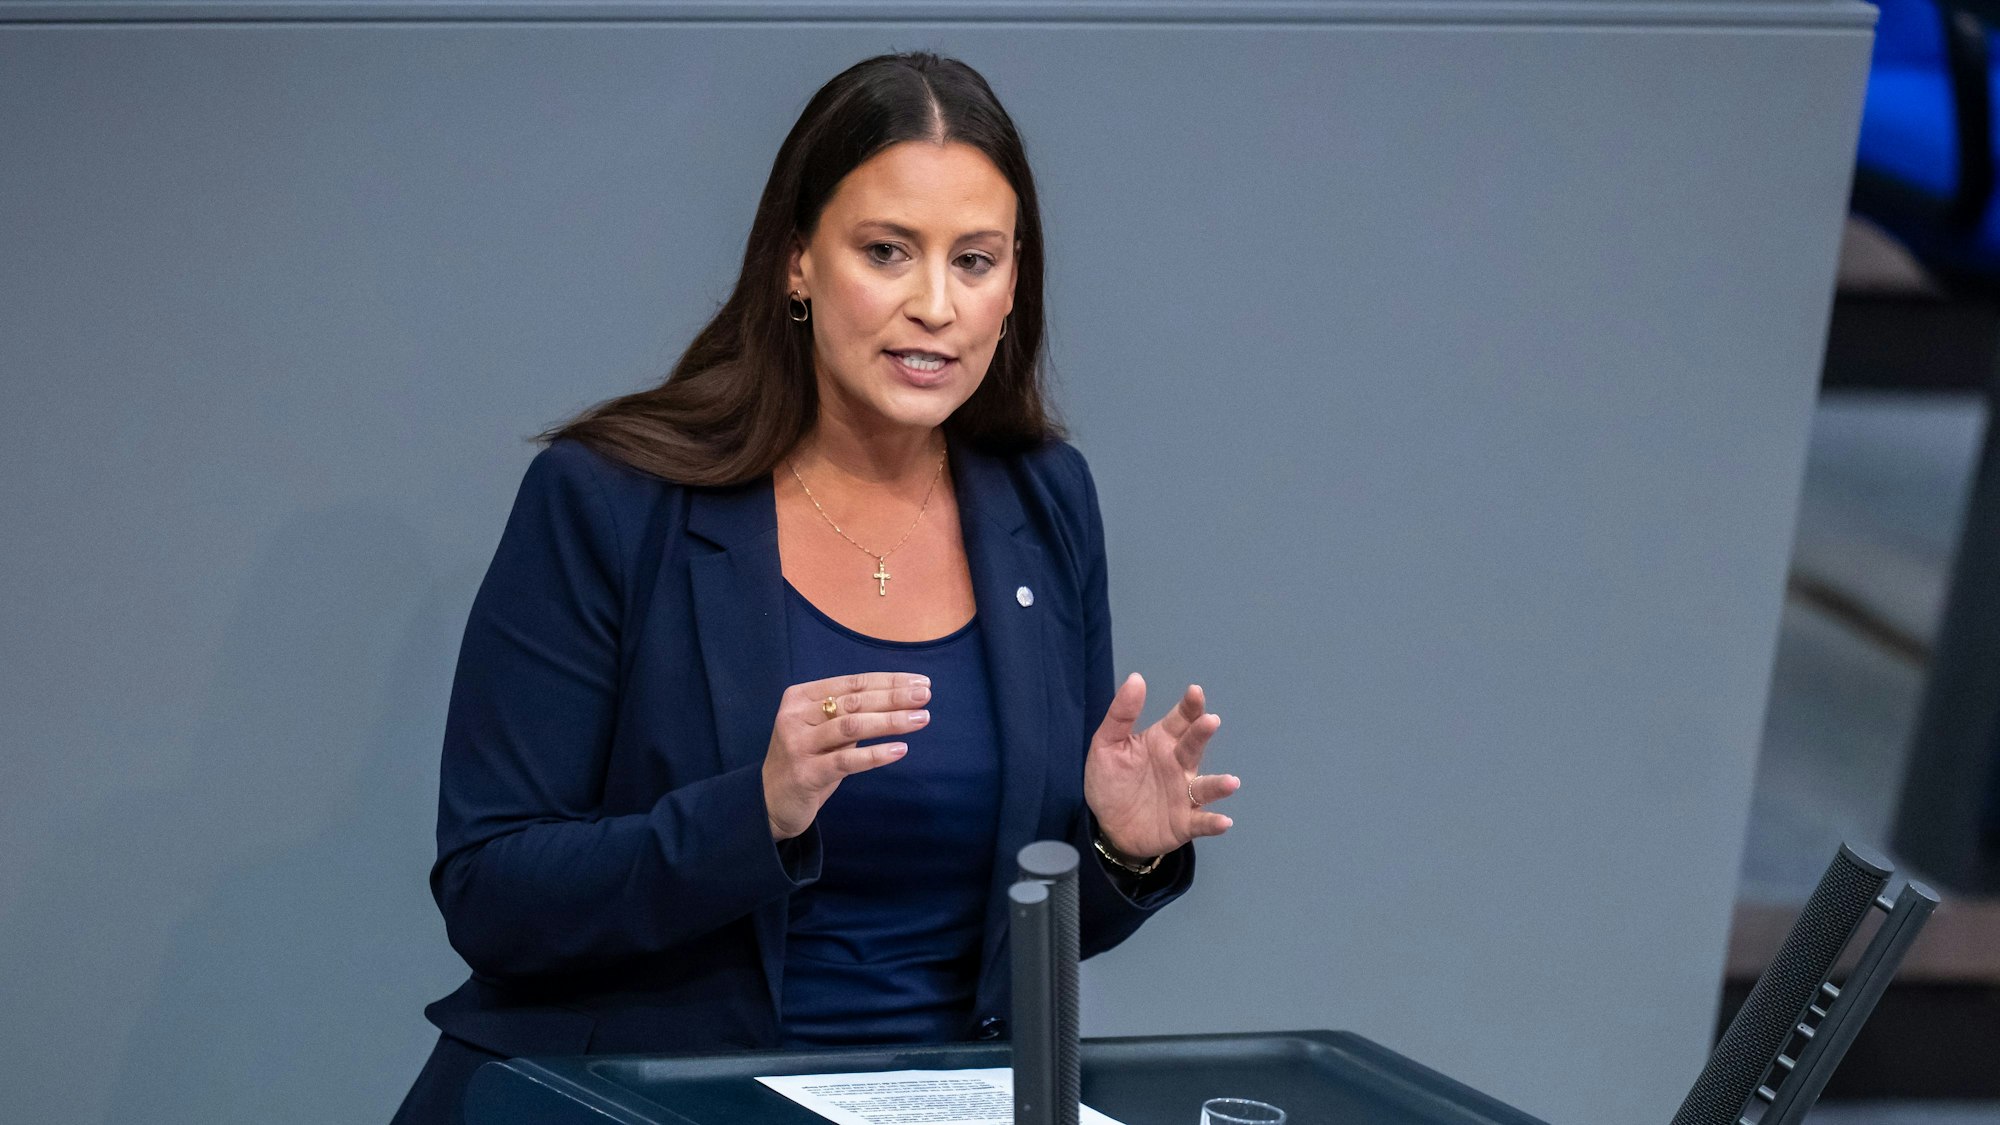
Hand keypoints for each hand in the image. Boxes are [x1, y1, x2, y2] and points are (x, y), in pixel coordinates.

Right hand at [762, 672, 932, 838]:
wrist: (770, 802)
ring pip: (852, 726)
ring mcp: (798, 745)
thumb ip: (849, 713)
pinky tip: (900, 749)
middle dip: (894, 697)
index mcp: (800, 697)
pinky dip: (875, 754)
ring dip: (890, 721)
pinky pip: (847, 761)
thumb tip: (902, 697)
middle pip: (854, 701)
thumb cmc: (807, 761)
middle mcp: (795, 716)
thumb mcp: (823, 730)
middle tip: (925, 696)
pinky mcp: (805, 773)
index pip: (853, 683)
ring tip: (921, 719)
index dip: (889, 681)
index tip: (921, 682)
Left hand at [1084, 673, 1238, 859]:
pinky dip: (1213, 822)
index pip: (1181, 720)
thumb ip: (1121, 714)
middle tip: (1210, 721)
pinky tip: (1224, 821)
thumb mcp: (1106, 745)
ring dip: (1218, 785)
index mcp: (1162, 742)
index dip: (1190, 706)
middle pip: (1194, 746)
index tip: (1195, 692)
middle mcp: (1179, 765)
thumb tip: (1136, 678)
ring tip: (1231, 782)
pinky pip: (1200, 822)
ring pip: (1204, 787)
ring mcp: (1184, 794)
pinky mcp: (1183, 823)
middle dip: (1202, 734)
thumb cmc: (1111, 782)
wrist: (1108, 827)